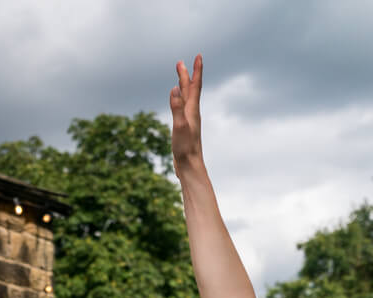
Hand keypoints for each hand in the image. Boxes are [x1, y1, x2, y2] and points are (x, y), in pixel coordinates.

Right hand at [168, 56, 205, 173]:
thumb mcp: (179, 126)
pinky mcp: (184, 127)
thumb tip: (174, 88)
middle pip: (190, 89)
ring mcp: (188, 120)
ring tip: (179, 78)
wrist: (190, 166)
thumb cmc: (185, 148)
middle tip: (181, 62)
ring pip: (186, 98)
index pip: (194, 86)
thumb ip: (177, 107)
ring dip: (183, 86)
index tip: (198, 56)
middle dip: (186, 75)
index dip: (196, 71)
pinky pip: (182, 108)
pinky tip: (177, 102)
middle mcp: (192, 112)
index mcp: (192, 110)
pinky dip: (179, 100)